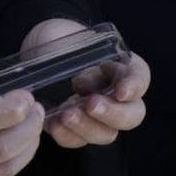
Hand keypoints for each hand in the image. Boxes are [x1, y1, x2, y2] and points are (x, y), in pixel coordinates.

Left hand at [17, 19, 149, 147]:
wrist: (36, 54)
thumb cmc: (54, 40)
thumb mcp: (60, 35)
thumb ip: (68, 48)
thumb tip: (64, 64)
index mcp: (120, 65)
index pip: (139, 76)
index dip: (134, 86)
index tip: (120, 91)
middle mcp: (115, 93)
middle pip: (133, 114)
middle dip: (114, 114)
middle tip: (91, 105)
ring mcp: (98, 115)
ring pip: (108, 133)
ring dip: (88, 128)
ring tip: (66, 115)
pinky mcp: (77, 128)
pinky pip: (79, 140)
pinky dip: (67, 135)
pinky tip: (52, 124)